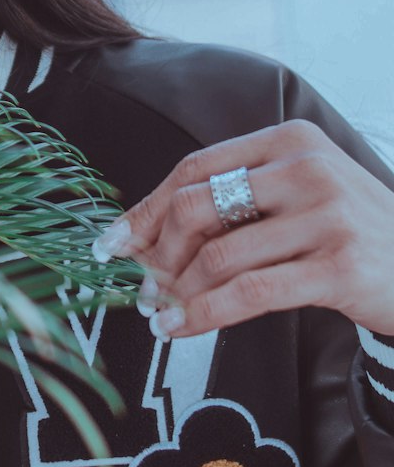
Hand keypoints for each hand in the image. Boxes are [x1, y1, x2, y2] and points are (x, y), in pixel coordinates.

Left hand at [91, 121, 393, 338]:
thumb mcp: (302, 192)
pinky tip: (184, 326)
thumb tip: (148, 233)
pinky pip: (251, 293)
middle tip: (143, 286)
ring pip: (219, 255)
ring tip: (162, 313)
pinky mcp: (339, 267)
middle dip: (157, 254)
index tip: (113, 241)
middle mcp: (307, 169)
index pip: (195, 168)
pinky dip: (205, 313)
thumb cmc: (352, 231)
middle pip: (197, 206)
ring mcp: (327, 216)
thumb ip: (238, 200)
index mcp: (289, 141)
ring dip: (178, 292)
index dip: (147, 208)